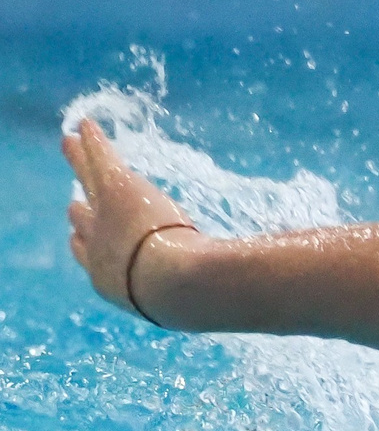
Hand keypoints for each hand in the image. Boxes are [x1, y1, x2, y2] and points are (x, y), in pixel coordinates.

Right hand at [61, 119, 200, 319]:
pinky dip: (93, 143)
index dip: (90, 248)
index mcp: (116, 285)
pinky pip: (100, 160)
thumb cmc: (196, 302)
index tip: (83, 238)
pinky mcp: (117, 190)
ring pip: (88, 183)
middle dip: (80, 211)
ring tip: (70, 145)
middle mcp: (100, 251)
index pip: (95, 264)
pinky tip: (87, 125)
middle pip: (84, 223)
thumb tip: (256, 304)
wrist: (177, 285)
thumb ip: (219, 298)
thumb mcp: (203, 304)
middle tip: (74, 203)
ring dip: (80, 162)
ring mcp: (106, 218)